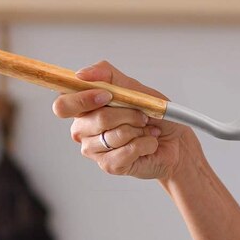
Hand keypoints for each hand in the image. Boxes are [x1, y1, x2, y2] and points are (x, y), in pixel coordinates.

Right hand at [52, 61, 201, 181]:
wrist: (176, 141)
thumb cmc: (153, 115)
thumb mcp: (133, 88)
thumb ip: (107, 76)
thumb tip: (81, 74)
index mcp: (82, 108)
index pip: (64, 104)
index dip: (83, 99)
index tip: (109, 96)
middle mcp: (83, 130)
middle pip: (96, 118)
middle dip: (127, 114)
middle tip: (142, 115)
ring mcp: (94, 150)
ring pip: (113, 135)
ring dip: (139, 130)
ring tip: (147, 130)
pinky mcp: (109, 166)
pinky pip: (125, 151)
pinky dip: (145, 144)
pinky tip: (149, 143)